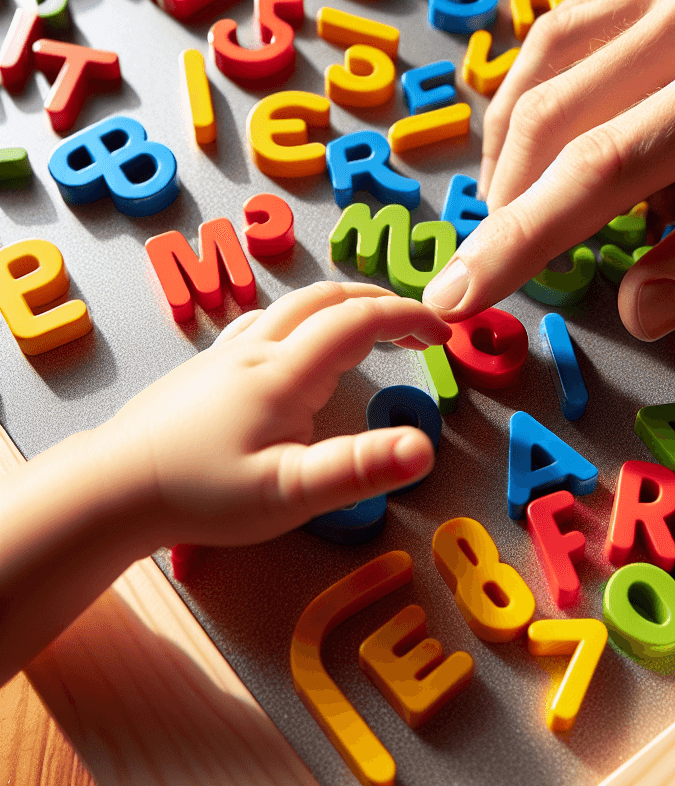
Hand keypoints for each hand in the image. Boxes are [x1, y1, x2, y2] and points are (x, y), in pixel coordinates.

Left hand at [92, 281, 451, 548]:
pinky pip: (267, 320)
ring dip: (344, 305)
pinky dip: (306, 318)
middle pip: (328, 298)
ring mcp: (228, 352)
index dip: (409, 318)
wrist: (113, 488)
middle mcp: (258, 347)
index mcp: (287, 371)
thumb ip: (359, 468)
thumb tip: (424, 447)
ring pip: (295, 304)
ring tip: (372, 327)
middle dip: (382, 302)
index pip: (361, 321)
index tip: (445, 331)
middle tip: (418, 326)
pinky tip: (300, 344)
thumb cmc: (201, 494)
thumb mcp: (289, 493)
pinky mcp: (208, 366)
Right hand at [423, 0, 674, 338]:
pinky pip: (580, 24)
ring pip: (548, 57)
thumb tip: (643, 302)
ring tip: (504, 212)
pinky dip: (540, 88)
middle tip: (478, 269)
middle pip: (555, 111)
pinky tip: (541, 133)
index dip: (522, 239)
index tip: (462, 294)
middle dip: (500, 203)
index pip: (603, 168)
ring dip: (508, 143)